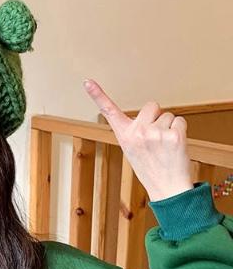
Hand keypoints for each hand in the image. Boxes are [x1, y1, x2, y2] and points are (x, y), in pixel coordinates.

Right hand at [83, 79, 193, 201]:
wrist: (167, 187)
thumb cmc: (151, 168)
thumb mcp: (133, 149)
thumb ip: (135, 130)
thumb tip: (150, 113)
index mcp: (124, 135)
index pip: (109, 111)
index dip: (97, 95)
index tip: (87, 81)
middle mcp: (137, 133)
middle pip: (152, 106)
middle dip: (157, 116)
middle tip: (157, 138)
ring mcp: (155, 134)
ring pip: (168, 115)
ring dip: (170, 127)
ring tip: (166, 146)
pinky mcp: (173, 136)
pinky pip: (180, 121)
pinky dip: (181, 131)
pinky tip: (175, 146)